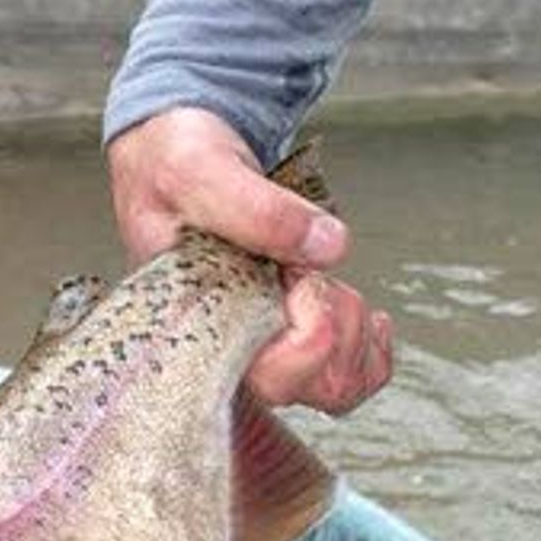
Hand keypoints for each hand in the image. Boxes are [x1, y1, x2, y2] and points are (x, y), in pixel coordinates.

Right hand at [107, 106, 391, 412]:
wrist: (174, 152)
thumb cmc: (170, 167)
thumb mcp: (200, 171)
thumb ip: (256, 209)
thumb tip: (328, 247)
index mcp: (196, 330)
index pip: (268, 379)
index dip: (307, 334)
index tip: (294, 273)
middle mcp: (228, 351)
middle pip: (315, 389)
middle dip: (338, 325)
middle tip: (308, 271)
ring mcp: (260, 347)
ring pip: (338, 384)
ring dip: (353, 327)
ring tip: (322, 277)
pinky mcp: (286, 335)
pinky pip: (349, 372)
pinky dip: (370, 343)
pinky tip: (354, 304)